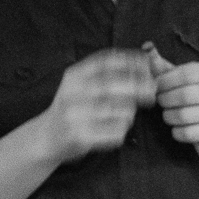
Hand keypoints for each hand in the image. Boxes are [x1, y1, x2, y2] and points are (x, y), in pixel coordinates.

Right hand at [42, 49, 156, 161]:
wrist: (46, 137)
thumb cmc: (73, 107)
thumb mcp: (81, 83)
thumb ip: (107, 72)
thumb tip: (146, 62)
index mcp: (74, 76)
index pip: (106, 61)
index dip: (131, 61)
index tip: (148, 65)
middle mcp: (72, 93)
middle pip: (114, 85)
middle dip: (139, 86)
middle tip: (152, 91)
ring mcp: (75, 116)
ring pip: (119, 110)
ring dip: (130, 112)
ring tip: (124, 114)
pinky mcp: (81, 137)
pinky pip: (116, 132)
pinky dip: (122, 130)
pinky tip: (114, 129)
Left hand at [145, 45, 198, 147]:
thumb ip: (177, 70)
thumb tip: (150, 58)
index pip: (184, 74)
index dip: (164, 82)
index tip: (157, 87)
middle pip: (183, 95)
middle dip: (165, 100)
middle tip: (162, 102)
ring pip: (184, 115)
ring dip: (169, 117)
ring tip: (170, 115)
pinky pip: (190, 133)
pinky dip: (177, 132)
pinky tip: (179, 128)